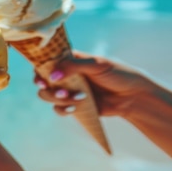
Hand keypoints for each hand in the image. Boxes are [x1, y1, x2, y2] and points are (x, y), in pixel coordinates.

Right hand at [34, 51, 151, 117]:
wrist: (132, 95)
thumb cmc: (117, 74)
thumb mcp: (97, 64)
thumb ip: (73, 66)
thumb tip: (52, 76)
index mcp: (70, 60)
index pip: (47, 63)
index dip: (39, 71)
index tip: (41, 80)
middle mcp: (66, 75)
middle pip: (43, 82)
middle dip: (47, 88)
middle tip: (55, 89)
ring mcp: (69, 91)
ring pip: (49, 96)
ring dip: (58, 98)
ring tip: (75, 97)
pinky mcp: (74, 105)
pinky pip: (59, 109)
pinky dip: (63, 110)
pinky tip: (74, 108)